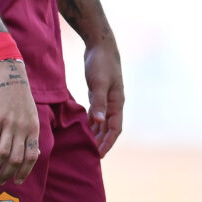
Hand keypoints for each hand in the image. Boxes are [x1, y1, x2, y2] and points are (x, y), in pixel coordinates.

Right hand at [0, 59, 39, 184]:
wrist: (7, 73)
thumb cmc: (17, 95)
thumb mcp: (31, 114)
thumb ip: (31, 133)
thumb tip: (35, 151)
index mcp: (33, 128)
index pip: (32, 156)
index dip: (24, 171)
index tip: (17, 181)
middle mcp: (23, 128)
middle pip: (16, 159)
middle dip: (8, 174)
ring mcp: (9, 124)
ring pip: (3, 154)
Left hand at [83, 37, 125, 156]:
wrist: (101, 45)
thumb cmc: (101, 63)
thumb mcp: (98, 83)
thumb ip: (98, 102)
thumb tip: (98, 121)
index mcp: (117, 103)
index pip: (115, 129)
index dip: (108, 143)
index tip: (99, 155)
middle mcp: (114, 103)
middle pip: (109, 128)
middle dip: (102, 142)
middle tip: (91, 156)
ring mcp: (107, 98)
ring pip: (103, 122)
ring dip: (96, 134)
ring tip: (87, 146)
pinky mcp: (98, 93)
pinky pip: (96, 113)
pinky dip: (91, 122)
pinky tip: (84, 128)